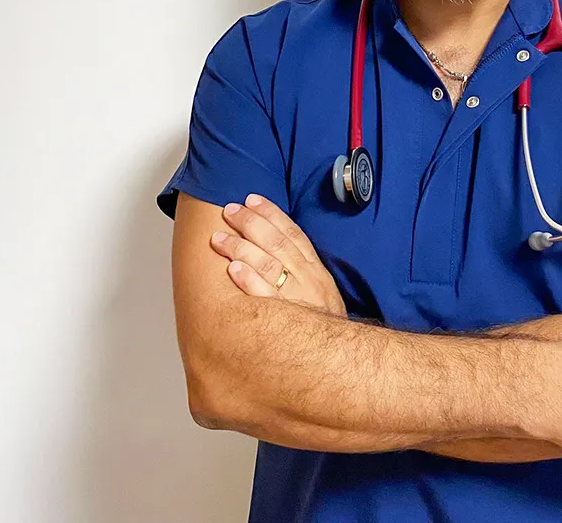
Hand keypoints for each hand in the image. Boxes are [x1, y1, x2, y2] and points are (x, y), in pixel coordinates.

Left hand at [209, 193, 346, 316]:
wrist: (341, 362)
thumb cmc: (324, 326)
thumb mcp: (321, 293)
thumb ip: (302, 271)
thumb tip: (276, 247)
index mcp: (315, 271)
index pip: (293, 234)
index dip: (272, 214)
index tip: (252, 199)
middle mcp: (308, 281)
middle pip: (277, 244)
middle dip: (250, 224)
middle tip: (230, 211)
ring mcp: (297, 300)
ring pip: (268, 265)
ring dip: (241, 249)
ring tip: (219, 239)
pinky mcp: (287, 323)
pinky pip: (266, 298)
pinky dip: (249, 281)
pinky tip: (233, 270)